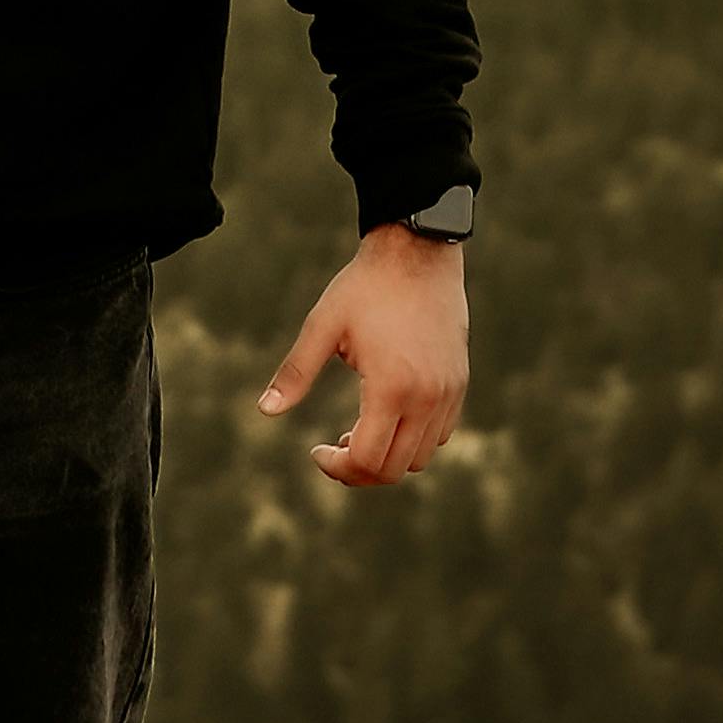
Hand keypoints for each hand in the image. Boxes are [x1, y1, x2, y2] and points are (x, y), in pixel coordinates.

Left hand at [258, 224, 467, 486]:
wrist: (417, 252)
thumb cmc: (365, 286)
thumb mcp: (323, 325)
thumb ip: (296, 372)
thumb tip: (264, 410)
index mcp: (390, 387)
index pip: (367, 460)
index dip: (337, 467)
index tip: (317, 450)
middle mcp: (426, 398)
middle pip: (394, 470)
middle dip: (359, 470)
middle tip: (334, 448)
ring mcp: (447, 392)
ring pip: (420, 458)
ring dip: (387, 457)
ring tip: (359, 430)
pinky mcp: (458, 383)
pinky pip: (440, 435)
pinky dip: (413, 440)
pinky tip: (388, 414)